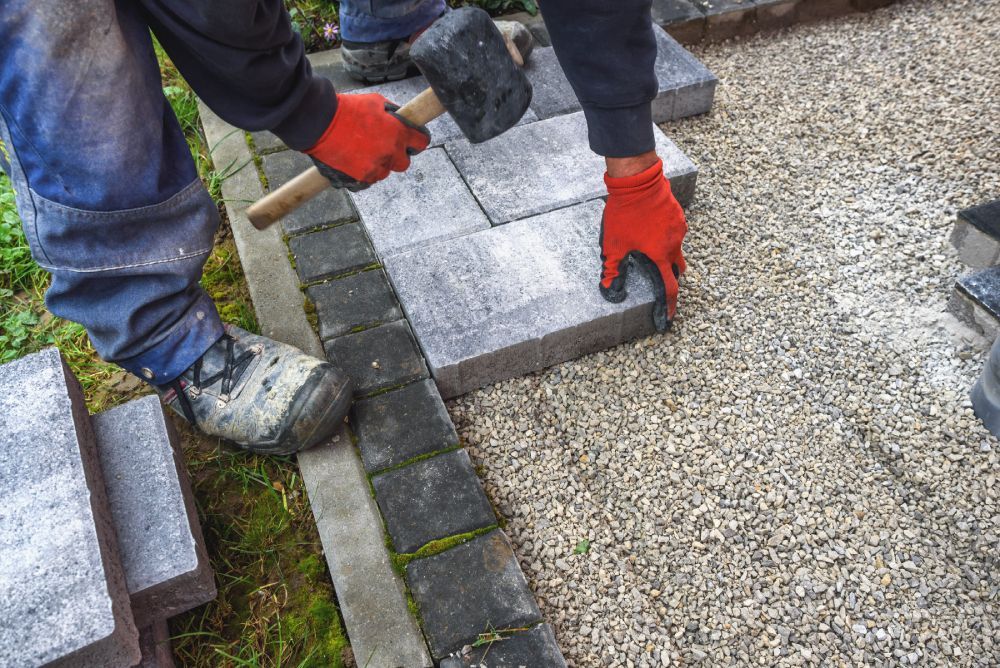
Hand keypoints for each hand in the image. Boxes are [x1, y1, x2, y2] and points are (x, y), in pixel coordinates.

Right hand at [304, 93, 429, 190]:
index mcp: (398, 133)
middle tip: (385, 146)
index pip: (422, 142)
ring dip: (379, 163)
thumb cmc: (347, 109)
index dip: (417, 139)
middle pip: (405, 163)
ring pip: (385, 171)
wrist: (319, 123)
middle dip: (398, 155)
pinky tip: (354, 159)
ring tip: (362, 150)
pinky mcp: (361, 178)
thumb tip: (400, 118)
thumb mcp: (375, 102)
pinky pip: (369, 179)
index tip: (413, 139)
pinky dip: (364, 172)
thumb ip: (392, 113)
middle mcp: (390, 153)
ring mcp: (376, 167)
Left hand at [599, 157, 686, 331]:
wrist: (638, 182)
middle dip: (670, 276)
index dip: (670, 304)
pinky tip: (651, 229)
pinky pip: (675, 231)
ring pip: (676, 248)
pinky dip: (666, 236)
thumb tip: (609, 289)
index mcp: (660, 255)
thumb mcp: (613, 245)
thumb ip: (612, 269)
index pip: (670, 287)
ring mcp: (679, 228)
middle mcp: (674, 243)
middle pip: (676, 268)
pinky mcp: (678, 214)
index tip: (669, 316)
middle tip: (657, 278)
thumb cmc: (625, 214)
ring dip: (666, 253)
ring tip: (648, 247)